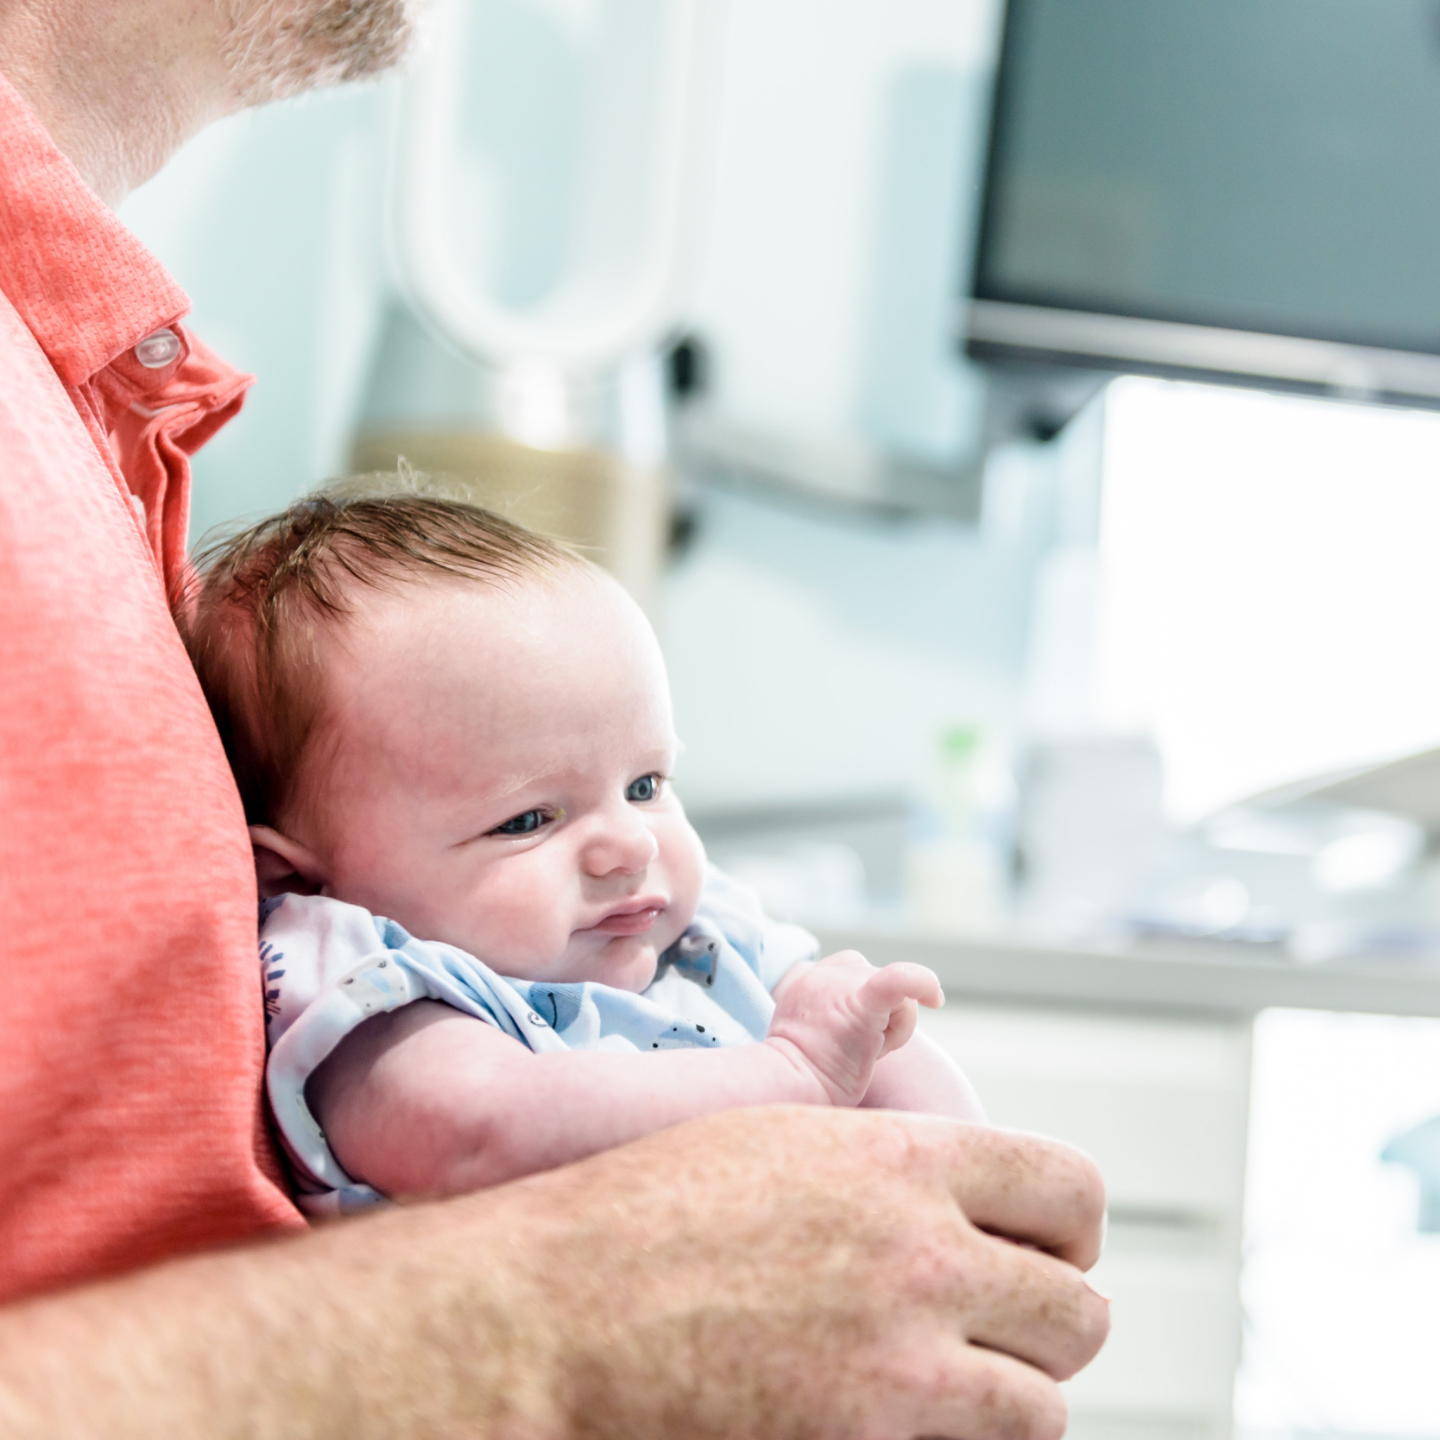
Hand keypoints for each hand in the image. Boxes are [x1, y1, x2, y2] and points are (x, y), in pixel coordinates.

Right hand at [479, 1107, 1109, 1439]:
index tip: (1052, 1248)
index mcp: (901, 1157)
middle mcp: (922, 1250)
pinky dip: (970, 1439)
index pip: (1069, 1187)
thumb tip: (930, 1133)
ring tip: (972, 1384)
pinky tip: (922, 1418)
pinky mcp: (874, 1436)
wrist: (561, 1307)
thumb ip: (875, 1141)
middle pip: (1075, 1304)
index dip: (1070, 1227)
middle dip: (1055, 1318)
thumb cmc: (649, 1210)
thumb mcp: (775, 1130)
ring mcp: (904, 1354)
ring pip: (1047, 1395)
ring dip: (1017, 1390)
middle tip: (1017, 1328)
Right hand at [767, 951, 944, 1105]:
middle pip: (881, 982)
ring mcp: (839, 987)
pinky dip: (920, 982)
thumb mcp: (808, 1034)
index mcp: (808, 981)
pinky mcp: (860, 1006)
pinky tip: (935, 996)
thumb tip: (863, 1025)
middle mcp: (822, 975)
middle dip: (881, 1019)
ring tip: (862, 1056)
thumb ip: (831, 1016)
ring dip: (892, 1030)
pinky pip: (898, 981)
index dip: (864, 1001)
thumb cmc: (799, 1078)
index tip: (846, 1036)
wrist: (783, 1093)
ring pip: (898, 997)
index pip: (854, 972)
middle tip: (854, 1053)